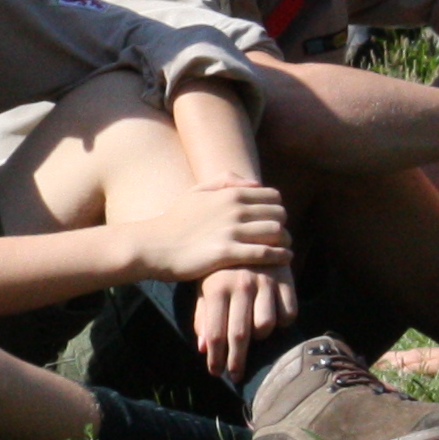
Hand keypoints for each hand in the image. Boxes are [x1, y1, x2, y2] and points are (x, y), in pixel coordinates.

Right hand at [133, 176, 288, 285]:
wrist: (153, 246)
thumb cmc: (174, 220)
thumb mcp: (196, 192)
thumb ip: (225, 181)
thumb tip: (254, 183)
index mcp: (229, 193)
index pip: (273, 196)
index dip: (277, 208)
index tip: (273, 219)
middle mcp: (234, 210)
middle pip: (279, 214)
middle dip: (283, 224)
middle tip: (280, 235)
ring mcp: (230, 231)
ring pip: (276, 232)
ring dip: (285, 241)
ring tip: (284, 248)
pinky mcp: (226, 253)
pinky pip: (264, 253)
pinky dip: (280, 256)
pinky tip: (284, 259)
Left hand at [190, 262, 293, 377]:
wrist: (249, 233)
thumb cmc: (221, 267)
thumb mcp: (206, 287)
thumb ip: (203, 316)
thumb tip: (202, 348)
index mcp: (217, 287)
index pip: (215, 333)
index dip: (216, 358)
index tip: (216, 373)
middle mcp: (241, 285)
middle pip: (240, 335)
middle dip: (237, 361)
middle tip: (236, 375)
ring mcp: (266, 282)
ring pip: (266, 325)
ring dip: (261, 337)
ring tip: (254, 336)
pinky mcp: (287, 279)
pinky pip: (289, 313)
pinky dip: (283, 323)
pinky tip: (275, 320)